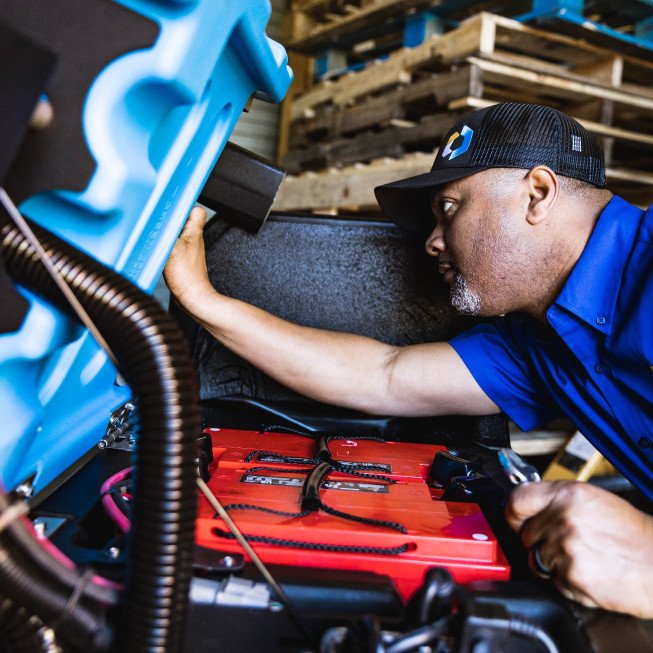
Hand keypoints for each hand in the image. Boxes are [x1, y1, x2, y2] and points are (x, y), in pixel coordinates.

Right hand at [163, 206, 214, 308]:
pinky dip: (162, 247)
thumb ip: (165, 232)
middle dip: (169, 220)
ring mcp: (186, 249)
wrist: (192, 297)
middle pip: (181, 220)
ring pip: (174, 233)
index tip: (170, 205)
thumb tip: (155, 220)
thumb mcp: (172, 248)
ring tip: (155, 237)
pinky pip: (170, 246)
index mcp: (194, 231)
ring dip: (164, 234)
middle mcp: (192, 239)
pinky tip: (155, 252)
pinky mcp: (180, 259)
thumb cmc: (187, 277)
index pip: (195, 209)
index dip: (184, 205)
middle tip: (158, 223)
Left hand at [506, 480, 652, 617]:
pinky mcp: (571, 577)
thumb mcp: (593, 500)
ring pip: (537, 560)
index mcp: (567, 495)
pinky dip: (568, 581)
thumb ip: (557, 501)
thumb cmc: (633, 533)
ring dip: (553, 563)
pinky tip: (590, 571)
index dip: (514, 512)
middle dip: (539, 541)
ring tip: (583, 557)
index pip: (517, 500)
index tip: (517, 519)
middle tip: (566, 543)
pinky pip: (554, 581)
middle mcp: (562, 519)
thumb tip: (529, 508)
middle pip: (525, 534)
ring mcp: (565, 549)